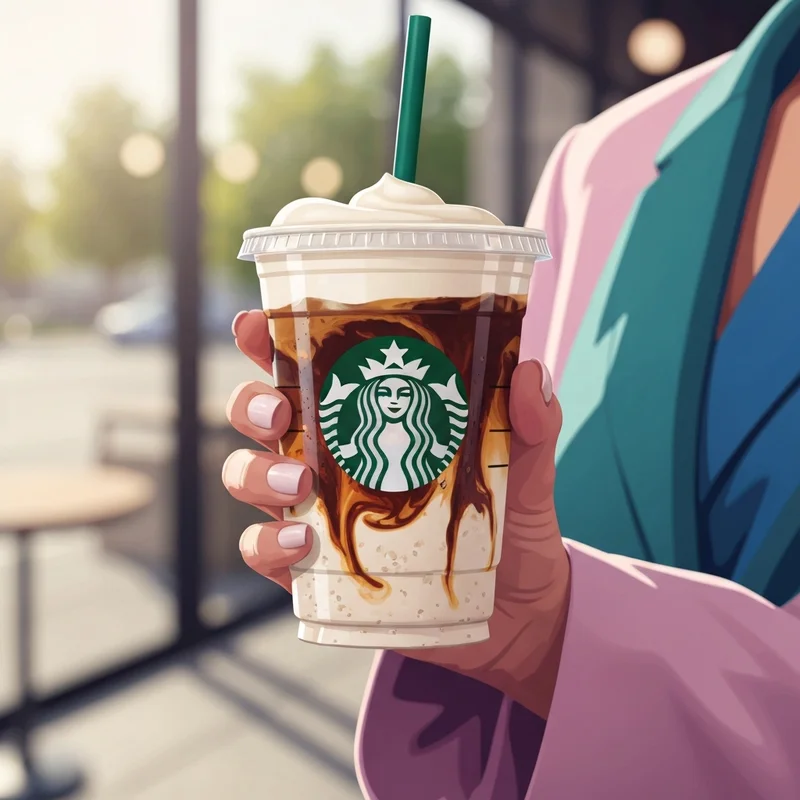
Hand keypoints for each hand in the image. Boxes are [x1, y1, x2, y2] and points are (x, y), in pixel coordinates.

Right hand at [222, 310, 569, 718]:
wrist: (520, 608)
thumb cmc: (513, 523)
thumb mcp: (527, 467)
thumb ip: (532, 422)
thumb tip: (530, 372)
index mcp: (368, 418)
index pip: (307, 368)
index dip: (266, 342)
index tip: (253, 326)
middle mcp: (330, 457)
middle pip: (259, 417)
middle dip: (251, 404)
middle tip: (278, 412)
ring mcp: (317, 511)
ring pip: (247, 478)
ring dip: (255, 472)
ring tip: (297, 482)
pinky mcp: (318, 569)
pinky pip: (265, 552)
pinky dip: (267, 543)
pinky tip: (301, 541)